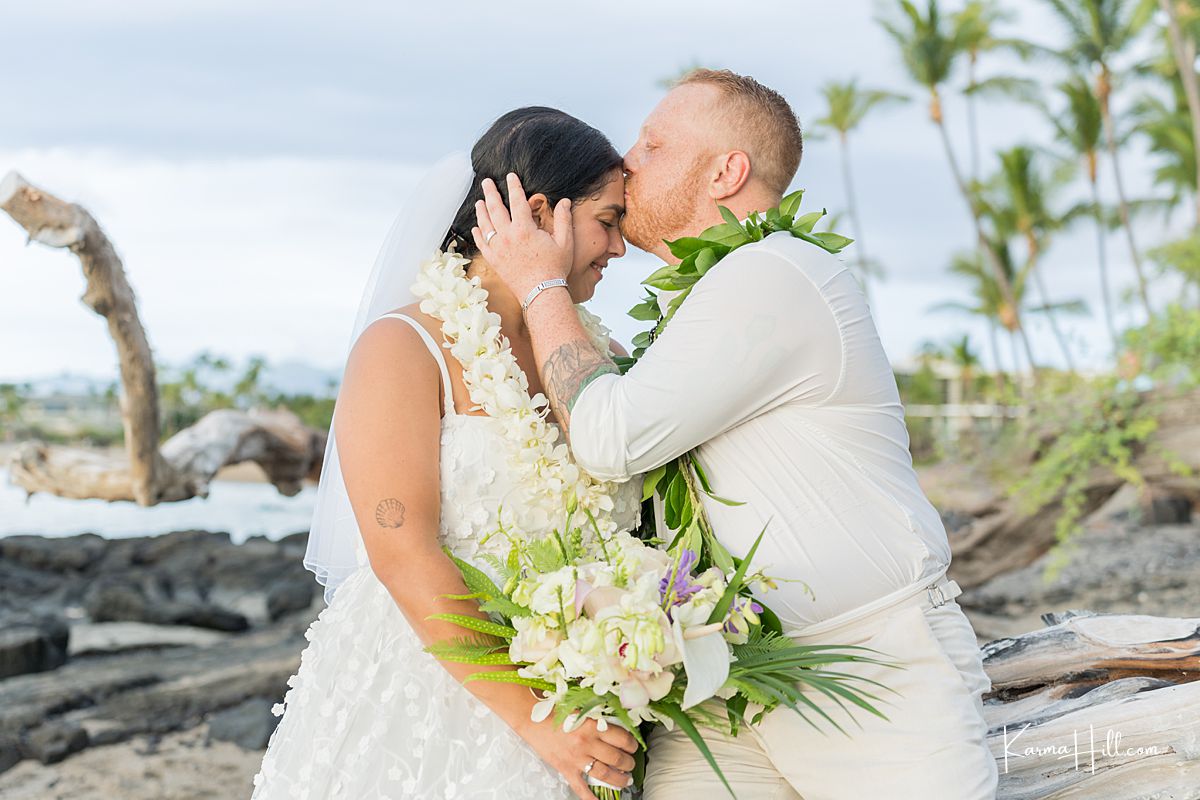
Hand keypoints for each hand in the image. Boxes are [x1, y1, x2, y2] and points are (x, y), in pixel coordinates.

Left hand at [472, 173, 573, 301]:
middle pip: (495, 209)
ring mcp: (498, 249)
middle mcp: (507, 236)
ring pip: (485, 224)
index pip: (516, 201)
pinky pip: (482, 244)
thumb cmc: (555, 268)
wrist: (541, 293)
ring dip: (481, 211)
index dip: (513, 186)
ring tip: (479, 201)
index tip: (510, 176)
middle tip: (486, 182)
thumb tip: (565, 201)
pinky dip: (478, 234)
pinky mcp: (494, 261)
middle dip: (490, 193)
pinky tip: (476, 227)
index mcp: (524, 229)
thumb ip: (563, 219)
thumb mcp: (565, 242)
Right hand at [520, 714, 637, 799]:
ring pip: (606, 774)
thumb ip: (599, 719)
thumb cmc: (556, 710)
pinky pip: (581, 788)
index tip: (633, 746)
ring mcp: (577, 759)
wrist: (532, 718)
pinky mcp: (566, 769)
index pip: (622, 739)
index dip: (632, 744)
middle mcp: (587, 743)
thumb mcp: (582, 710)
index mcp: (593, 725)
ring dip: (619, 779)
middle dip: (628, 763)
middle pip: (617, 758)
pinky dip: (592, 798)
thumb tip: (617, 726)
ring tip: (625, 780)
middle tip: (631, 763)